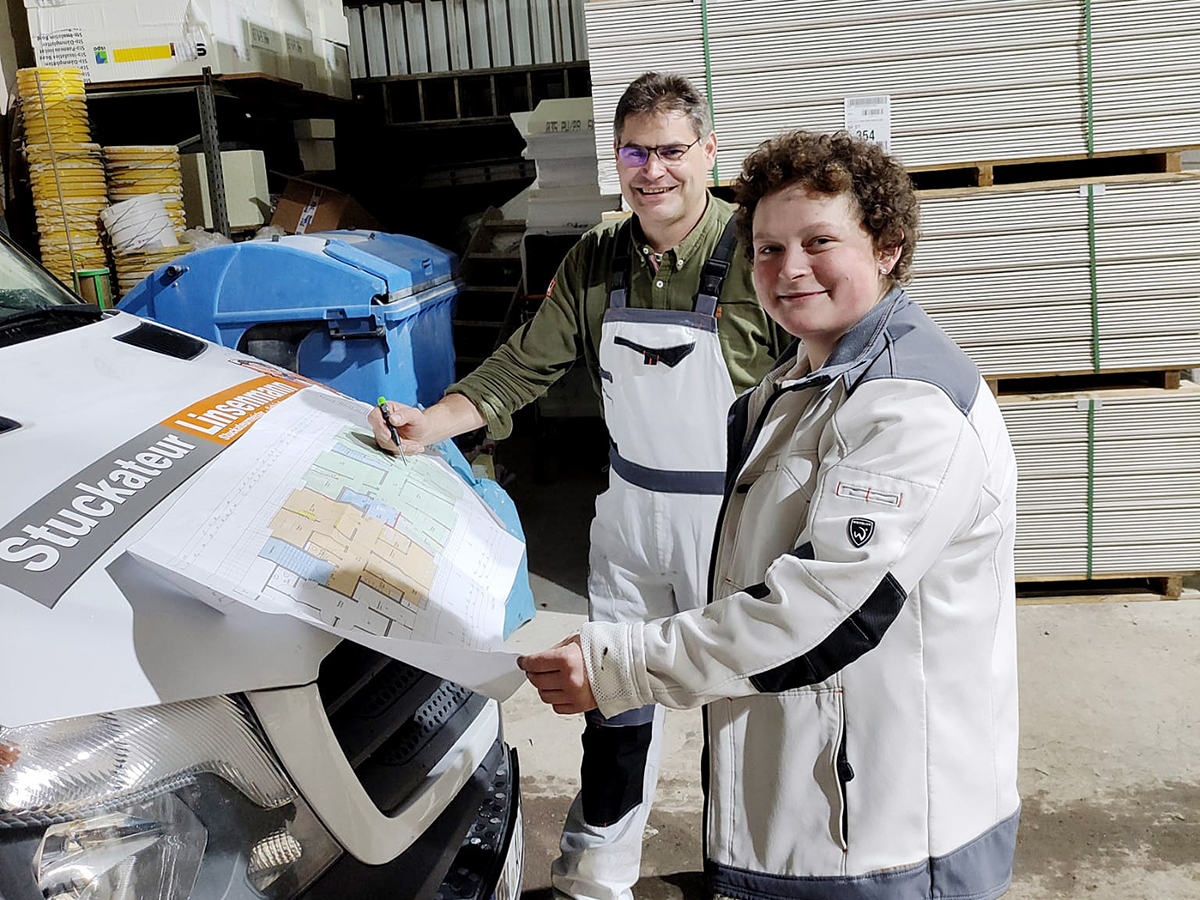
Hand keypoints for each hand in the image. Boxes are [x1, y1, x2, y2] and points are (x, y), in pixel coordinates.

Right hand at [368, 394, 486, 455]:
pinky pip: (392, 450)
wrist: (430, 428)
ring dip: (402, 448)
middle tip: (411, 444)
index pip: (375, 416)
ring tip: (417, 446)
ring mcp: (385, 433)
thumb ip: (406, 415)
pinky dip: (405, 451)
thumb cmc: (424, 420)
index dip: (382, 425)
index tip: (394, 430)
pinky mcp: (390, 443)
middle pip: (379, 432)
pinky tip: (416, 448)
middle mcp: (383, 421)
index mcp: (386, 410)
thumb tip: (394, 418)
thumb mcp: (417, 416)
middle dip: (395, 440)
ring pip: (385, 443)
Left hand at [517, 634, 597, 714]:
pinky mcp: (580, 706)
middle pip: (536, 680)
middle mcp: (569, 679)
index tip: (523, 662)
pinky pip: (557, 707)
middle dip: (533, 673)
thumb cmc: (604, 651)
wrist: (625, 665)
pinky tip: (561, 689)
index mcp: (567, 659)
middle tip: (535, 668)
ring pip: (544, 695)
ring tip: (551, 678)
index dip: (526, 662)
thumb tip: (540, 658)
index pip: (535, 663)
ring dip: (544, 686)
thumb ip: (555, 650)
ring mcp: (574, 695)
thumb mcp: (576, 640)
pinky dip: (555, 698)